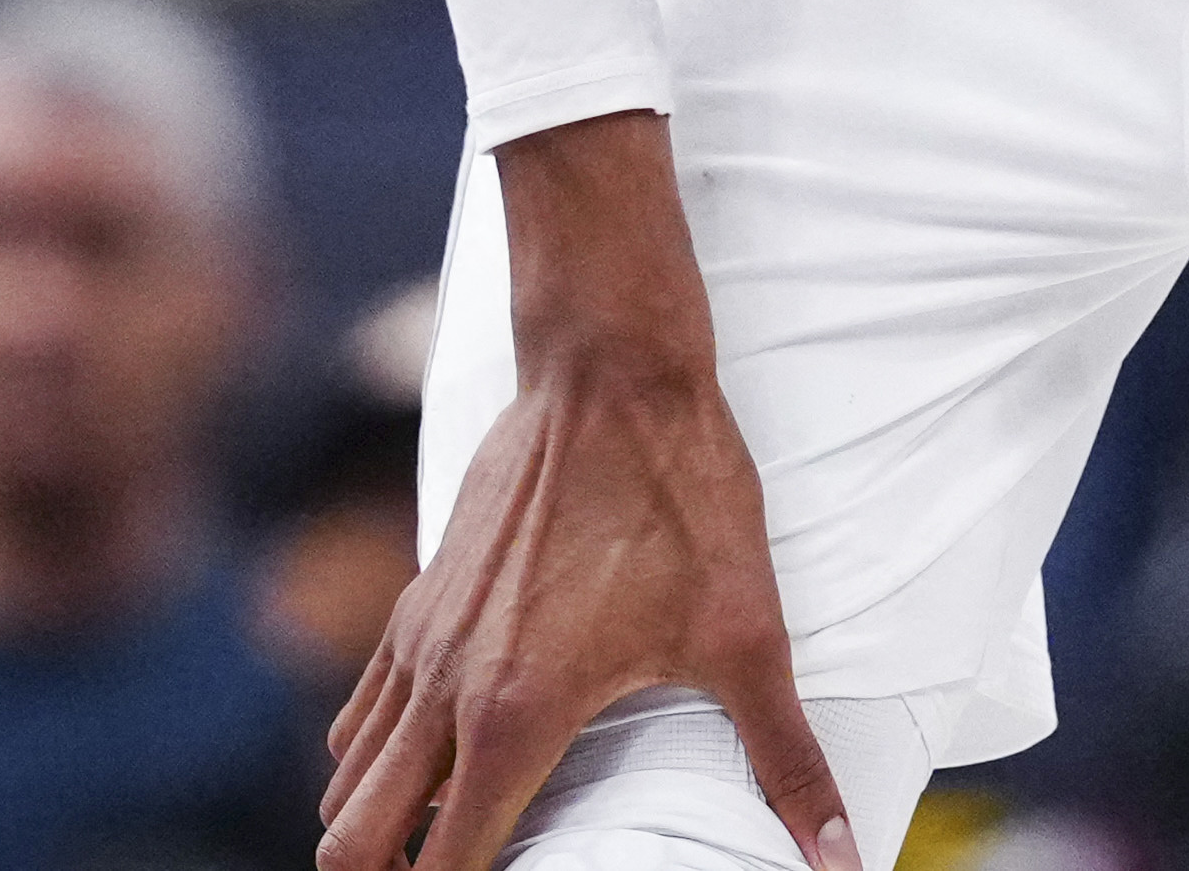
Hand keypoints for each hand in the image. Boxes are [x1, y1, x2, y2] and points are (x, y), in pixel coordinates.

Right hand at [320, 344, 852, 870]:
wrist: (611, 369)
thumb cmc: (681, 496)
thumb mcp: (750, 637)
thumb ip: (790, 763)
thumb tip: (842, 859)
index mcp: (515, 717)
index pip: (439, 868)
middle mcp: (445, 688)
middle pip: (353, 841)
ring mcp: (420, 640)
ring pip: (346, 777)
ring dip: (380, 822)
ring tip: (448, 841)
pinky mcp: (419, 597)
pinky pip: (364, 708)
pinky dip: (379, 755)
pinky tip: (443, 759)